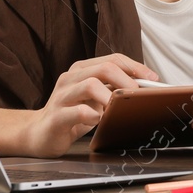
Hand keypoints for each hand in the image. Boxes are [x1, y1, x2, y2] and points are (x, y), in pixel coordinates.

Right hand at [25, 53, 156, 156]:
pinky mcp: (56, 117)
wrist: (39, 134)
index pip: (113, 59)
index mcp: (82, 70)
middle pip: (104, 68)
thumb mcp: (95, 97)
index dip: (136, 67)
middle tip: (138, 95)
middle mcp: (70, 78)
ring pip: (90, 84)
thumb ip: (112, 88)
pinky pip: (78, 112)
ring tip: (118, 109)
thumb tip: (144, 86)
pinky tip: (99, 121)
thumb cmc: (72, 114)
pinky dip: (94, 115)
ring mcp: (61, 96)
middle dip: (127, 80)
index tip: (153, 79)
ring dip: (111, 97)